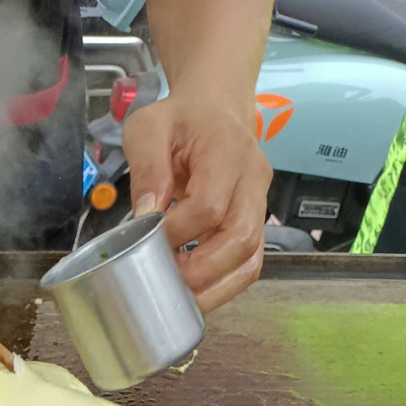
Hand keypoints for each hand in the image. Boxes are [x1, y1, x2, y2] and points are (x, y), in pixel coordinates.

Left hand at [121, 95, 271, 312]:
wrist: (215, 110)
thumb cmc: (180, 120)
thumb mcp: (149, 127)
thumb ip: (146, 166)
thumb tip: (147, 215)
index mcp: (228, 151)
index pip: (210, 206)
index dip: (178, 232)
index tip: (149, 239)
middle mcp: (253, 180)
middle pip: (240, 239)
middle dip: (199, 270)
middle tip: (163, 278)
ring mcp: (259, 204)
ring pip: (251, 259)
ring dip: (214, 286)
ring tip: (178, 294)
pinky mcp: (255, 223)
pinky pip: (249, 264)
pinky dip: (223, 286)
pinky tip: (195, 291)